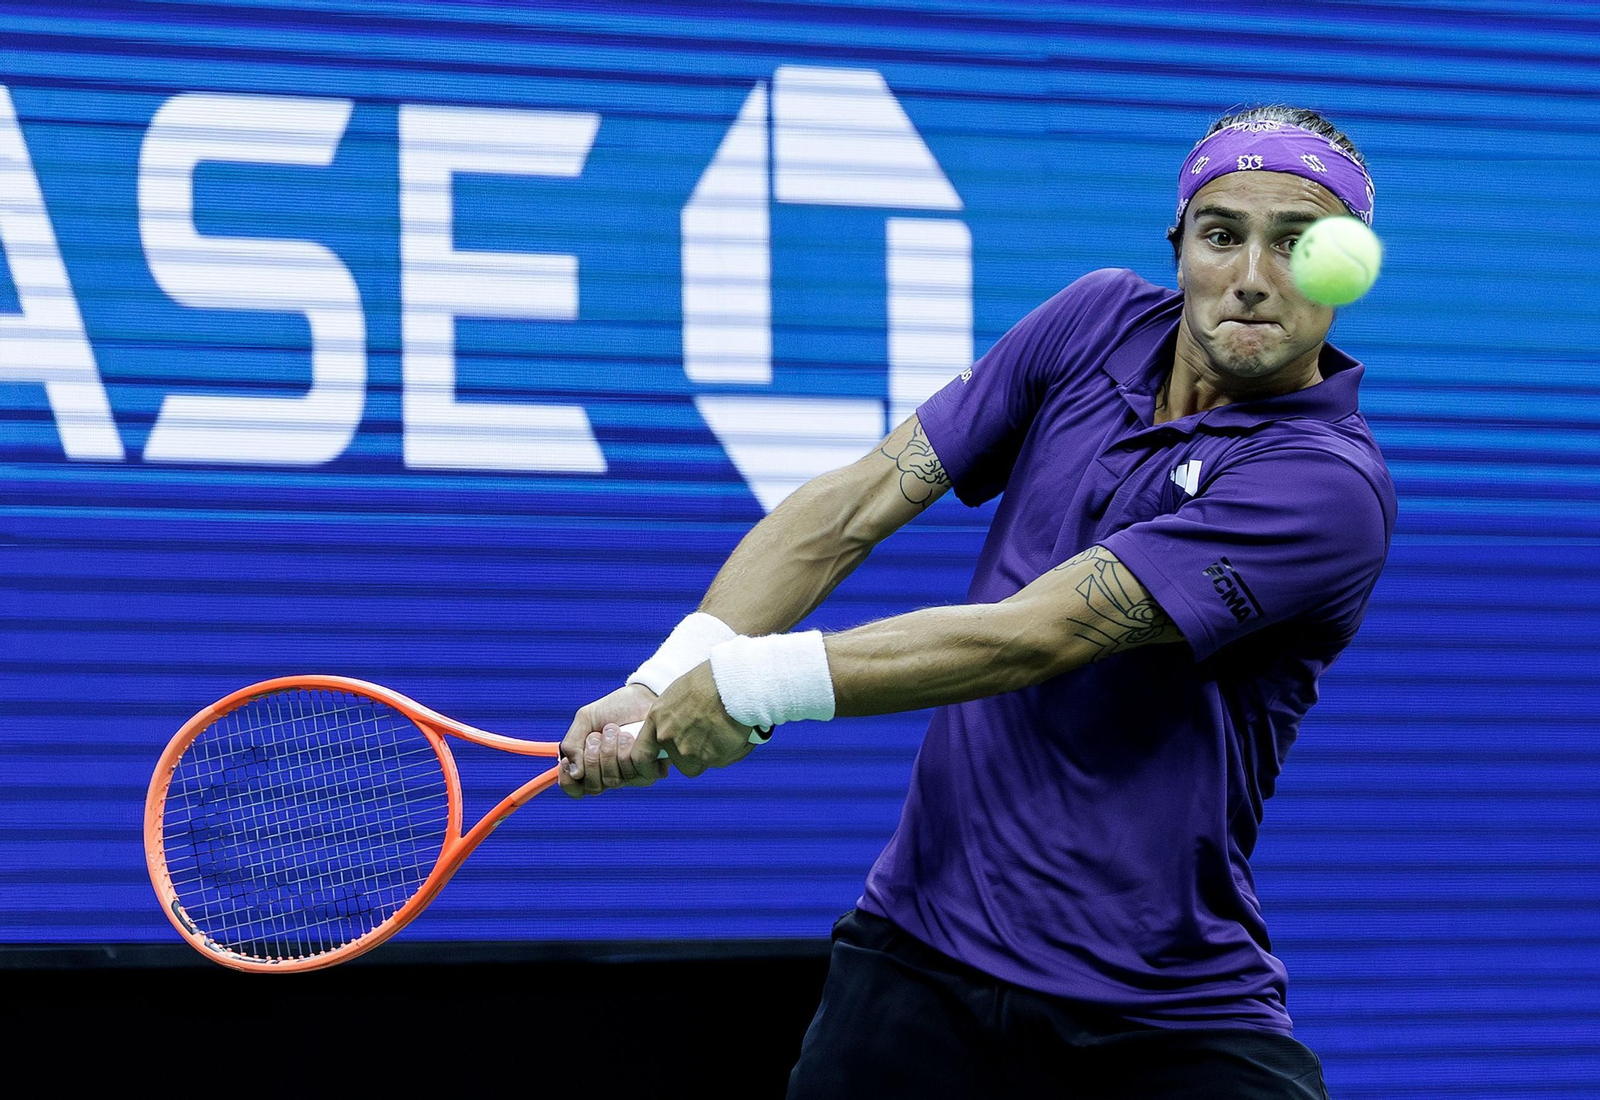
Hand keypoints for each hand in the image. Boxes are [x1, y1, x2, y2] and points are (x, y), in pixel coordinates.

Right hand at [559, 682, 665, 798]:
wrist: (643, 694)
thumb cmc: (614, 708)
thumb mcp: (585, 720)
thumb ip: (572, 744)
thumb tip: (574, 772)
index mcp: (592, 768)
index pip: (576, 790)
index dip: (568, 781)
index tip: (565, 762)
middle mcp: (611, 776)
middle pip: (593, 786)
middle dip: (591, 758)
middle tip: (596, 736)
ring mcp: (631, 777)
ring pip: (613, 779)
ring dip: (609, 749)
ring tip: (614, 729)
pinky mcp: (651, 771)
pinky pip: (633, 771)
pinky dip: (626, 750)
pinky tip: (629, 735)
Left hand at [637, 661, 756, 778]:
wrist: (731, 683)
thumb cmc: (709, 680)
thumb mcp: (679, 695)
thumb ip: (674, 718)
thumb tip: (683, 732)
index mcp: (657, 718)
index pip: (642, 754)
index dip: (650, 765)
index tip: (660, 768)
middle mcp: (668, 737)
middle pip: (679, 759)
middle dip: (694, 753)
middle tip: (711, 734)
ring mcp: (688, 751)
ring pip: (701, 762)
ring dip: (713, 752)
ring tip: (727, 729)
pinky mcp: (710, 758)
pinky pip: (720, 761)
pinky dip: (729, 751)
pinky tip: (737, 732)